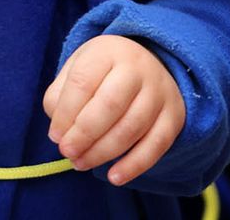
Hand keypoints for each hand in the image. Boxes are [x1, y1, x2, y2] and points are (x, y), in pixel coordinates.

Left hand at [42, 34, 185, 186]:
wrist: (147, 65)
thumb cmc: (102, 73)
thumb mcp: (77, 70)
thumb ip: (59, 97)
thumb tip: (59, 132)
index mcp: (107, 51)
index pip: (83, 82)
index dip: (65, 114)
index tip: (55, 136)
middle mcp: (138, 67)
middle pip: (110, 104)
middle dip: (84, 134)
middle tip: (67, 152)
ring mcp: (159, 91)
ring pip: (131, 127)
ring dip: (102, 152)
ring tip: (81, 163)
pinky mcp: (174, 115)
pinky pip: (157, 144)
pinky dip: (134, 165)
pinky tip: (114, 177)